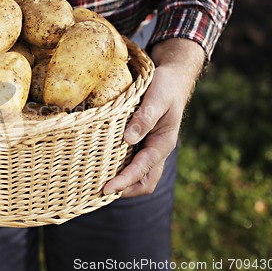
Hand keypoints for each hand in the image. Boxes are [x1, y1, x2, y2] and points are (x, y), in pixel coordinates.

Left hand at [103, 38, 204, 196]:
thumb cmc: (166, 86)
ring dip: (123, 183)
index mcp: (163, 143)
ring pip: (140, 176)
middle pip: (144, 182)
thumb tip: (128, 139)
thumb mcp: (157, 98)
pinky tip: (103, 165)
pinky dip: (121, 169)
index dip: (124, 181)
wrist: (173, 78)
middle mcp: (157, 150)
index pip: (142, 169)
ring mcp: (150, 148)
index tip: (106, 189)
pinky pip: (133, 162)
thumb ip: (145, 118)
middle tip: (99, 192)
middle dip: (125, 190)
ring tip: (98, 185)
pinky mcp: (142, 142)